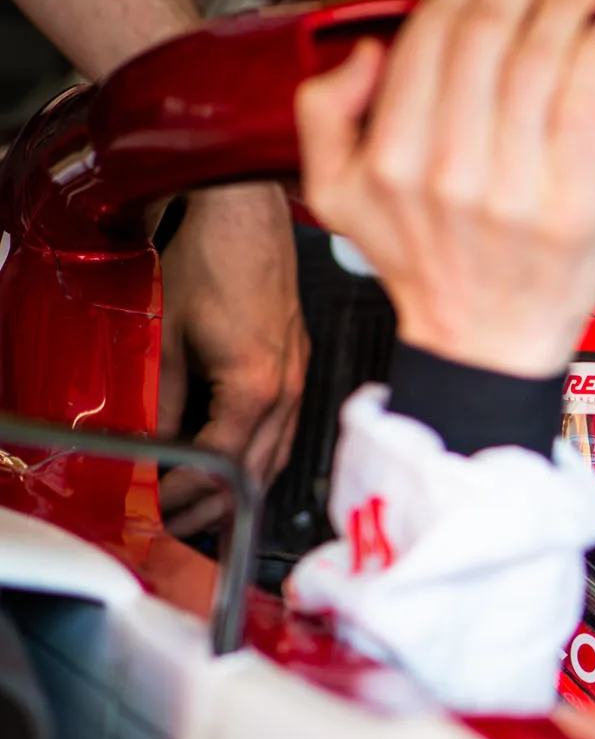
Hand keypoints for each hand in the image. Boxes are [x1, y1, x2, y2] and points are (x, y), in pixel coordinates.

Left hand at [157, 182, 307, 535]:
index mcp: (257, 386)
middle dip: (217, 504)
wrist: (247, 215)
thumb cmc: (215, 259)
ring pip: (279, 456)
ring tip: (207, 504)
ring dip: (243, 486)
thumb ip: (161, 401)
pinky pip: (287, 430)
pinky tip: (239, 462)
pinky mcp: (298, 365)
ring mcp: (299, 378)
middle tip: (180, 522)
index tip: (160, 506)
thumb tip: (149, 445)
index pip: (222, 465)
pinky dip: (262, 457)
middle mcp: (288, 388)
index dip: (188, 494)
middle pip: (258, 472)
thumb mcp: (169, 338)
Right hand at [293, 0, 594, 379]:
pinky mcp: (575, 211)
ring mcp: (515, 194)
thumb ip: (324, 117)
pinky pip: (586, 109)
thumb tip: (363, 56)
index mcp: (391, 162)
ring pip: (539, 63)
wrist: (485, 346)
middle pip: (487, 40)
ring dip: (565, 7)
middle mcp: (450, 174)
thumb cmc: (430, 269)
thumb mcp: (336, 198)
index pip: (429, 41)